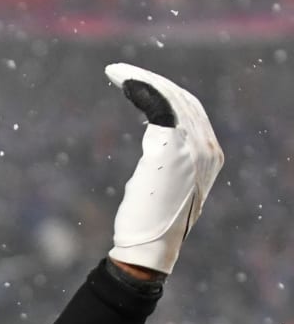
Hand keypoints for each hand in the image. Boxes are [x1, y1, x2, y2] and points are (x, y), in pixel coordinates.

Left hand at [105, 63, 222, 274]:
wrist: (148, 250)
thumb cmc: (148, 225)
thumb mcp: (165, 185)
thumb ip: (168, 160)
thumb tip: (154, 142)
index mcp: (209, 156)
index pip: (190, 112)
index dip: (163, 94)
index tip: (137, 85)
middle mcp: (208, 149)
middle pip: (183, 100)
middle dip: (151, 82)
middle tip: (119, 72)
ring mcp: (194, 149)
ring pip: (170, 99)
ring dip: (141, 81)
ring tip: (115, 72)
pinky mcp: (173, 151)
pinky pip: (159, 108)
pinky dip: (142, 90)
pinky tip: (123, 81)